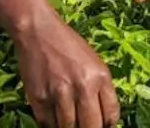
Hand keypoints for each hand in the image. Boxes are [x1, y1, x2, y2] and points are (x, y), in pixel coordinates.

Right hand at [13, 11, 119, 127]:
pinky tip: (55, 118)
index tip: (102, 126)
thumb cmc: (69, 46)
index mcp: (100, 76)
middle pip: (91, 127)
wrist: (39, 32)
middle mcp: (82, 86)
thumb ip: (100, 89)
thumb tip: (104, 119)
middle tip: (86, 126)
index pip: (111, 115)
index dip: (108, 126)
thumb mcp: (94, 63)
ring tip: (70, 122)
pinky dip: (52, 125)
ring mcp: (59, 93)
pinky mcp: (39, 98)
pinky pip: (48, 124)